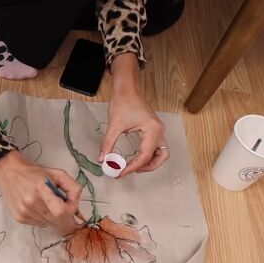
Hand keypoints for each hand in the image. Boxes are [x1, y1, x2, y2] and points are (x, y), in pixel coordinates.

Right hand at [0, 151, 81, 233]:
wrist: (8, 172)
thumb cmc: (34, 172)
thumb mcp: (57, 173)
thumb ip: (73, 188)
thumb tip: (76, 206)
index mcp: (41, 189)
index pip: (60, 211)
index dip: (70, 211)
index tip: (71, 205)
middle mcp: (31, 203)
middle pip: (56, 220)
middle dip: (63, 214)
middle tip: (60, 204)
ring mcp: (24, 212)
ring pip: (49, 223)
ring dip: (52, 216)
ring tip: (45, 202)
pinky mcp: (19, 218)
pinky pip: (39, 223)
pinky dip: (42, 217)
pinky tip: (37, 206)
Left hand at [100, 53, 168, 176]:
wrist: (127, 89)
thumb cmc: (123, 102)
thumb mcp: (114, 125)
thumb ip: (108, 144)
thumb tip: (102, 159)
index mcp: (152, 130)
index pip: (145, 155)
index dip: (133, 167)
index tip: (121, 173)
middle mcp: (159, 130)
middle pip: (161, 156)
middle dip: (147, 167)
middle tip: (130, 171)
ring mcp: (158, 129)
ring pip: (161, 152)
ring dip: (151, 162)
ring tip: (134, 167)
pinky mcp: (154, 129)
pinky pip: (157, 146)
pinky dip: (150, 155)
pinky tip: (137, 158)